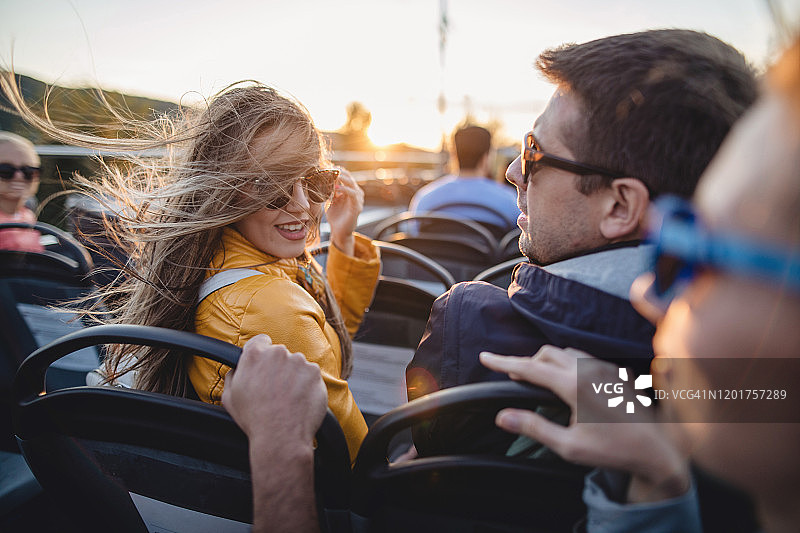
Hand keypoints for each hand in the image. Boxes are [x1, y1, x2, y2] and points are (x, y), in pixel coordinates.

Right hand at [222, 334, 327, 445]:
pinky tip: (300, 400)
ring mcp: (299, 362)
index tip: (265, 365)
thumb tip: (236, 369)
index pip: (261, 341)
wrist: (280, 436)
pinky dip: (307, 385)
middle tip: (275, 389)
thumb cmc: (254, 419)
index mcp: (254, 355)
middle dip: (278, 367)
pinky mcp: (314, 372)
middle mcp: (278, 353)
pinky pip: (311, 375)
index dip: (262, 352)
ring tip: (288, 399)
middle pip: (280, 354)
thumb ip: (233, 375)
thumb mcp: (229, 397)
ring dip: (294, 376)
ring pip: (297, 365)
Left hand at [325, 168, 363, 255]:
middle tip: (330, 168)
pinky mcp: (357, 207)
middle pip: (349, 178)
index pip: (346, 176)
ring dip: (343, 178)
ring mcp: (358, 200)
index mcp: (350, 191)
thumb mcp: (331, 200)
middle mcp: (356, 193)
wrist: (339, 231)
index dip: (338, 170)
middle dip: (340, 172)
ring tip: (335, 174)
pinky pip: (353, 195)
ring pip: (352, 184)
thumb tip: (323, 179)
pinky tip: (336, 187)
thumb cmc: (335, 216)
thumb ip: (330, 190)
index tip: (327, 166)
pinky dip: (345, 189)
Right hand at [480, 346, 690, 502]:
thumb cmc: (613, 450)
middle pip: (545, 354)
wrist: (657, 448)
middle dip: (525, 362)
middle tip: (510, 375)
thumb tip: (503, 417)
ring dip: (545, 360)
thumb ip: (534, 428)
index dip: (503, 362)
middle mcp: (588, 369)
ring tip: (534, 376)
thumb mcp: (568, 446)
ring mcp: (603, 368)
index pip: (529, 367)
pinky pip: (582, 357)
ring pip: (564, 352)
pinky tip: (564, 379)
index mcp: (574, 384)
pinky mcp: (614, 372)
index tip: (485, 357)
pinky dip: (565, 362)